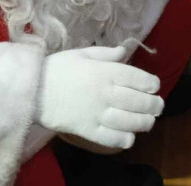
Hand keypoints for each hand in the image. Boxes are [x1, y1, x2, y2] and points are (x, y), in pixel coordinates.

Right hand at [36, 46, 162, 150]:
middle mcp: (107, 93)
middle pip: (140, 102)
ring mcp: (98, 113)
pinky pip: (112, 138)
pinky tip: (129, 137)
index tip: (155, 87)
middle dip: (154, 105)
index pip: (139, 79)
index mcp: (106, 72)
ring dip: (144, 123)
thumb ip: (106, 54)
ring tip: (148, 122)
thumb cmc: (57, 68)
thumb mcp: (82, 53)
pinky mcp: (88, 130)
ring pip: (131, 122)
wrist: (32, 90)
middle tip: (158, 107)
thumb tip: (125, 52)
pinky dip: (124, 139)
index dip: (152, 84)